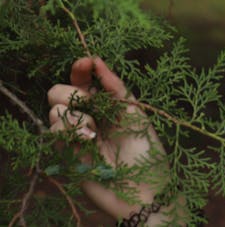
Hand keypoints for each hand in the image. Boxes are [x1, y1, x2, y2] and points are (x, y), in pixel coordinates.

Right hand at [47, 57, 168, 220]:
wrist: (141, 190)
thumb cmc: (146, 150)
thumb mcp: (136, 113)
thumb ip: (115, 87)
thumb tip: (97, 60)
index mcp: (107, 102)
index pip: (84, 78)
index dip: (80, 68)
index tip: (84, 64)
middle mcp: (88, 115)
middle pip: (59, 90)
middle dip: (72, 94)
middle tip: (92, 108)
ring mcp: (75, 133)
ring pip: (54, 110)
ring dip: (74, 117)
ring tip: (93, 134)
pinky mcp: (65, 151)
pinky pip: (53, 131)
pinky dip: (69, 132)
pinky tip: (87, 142)